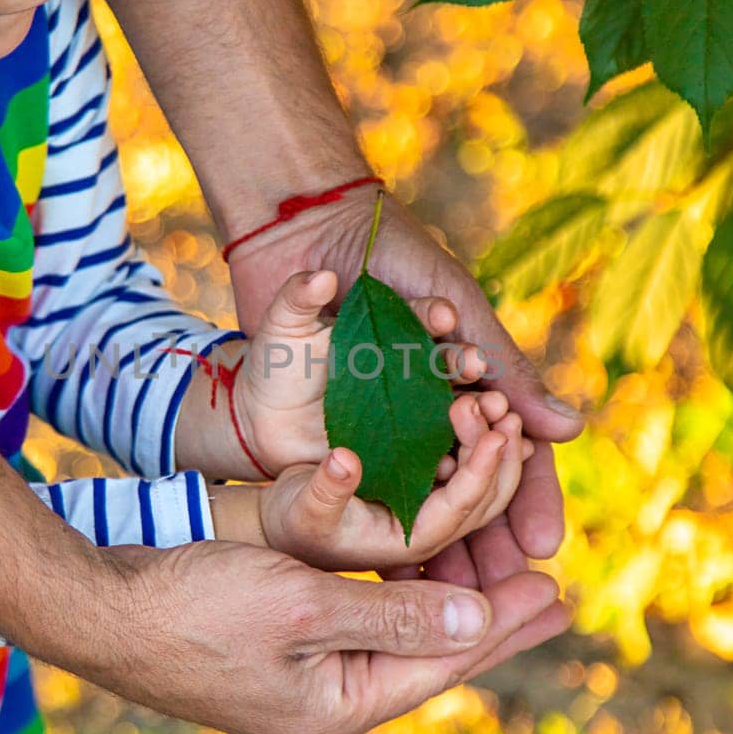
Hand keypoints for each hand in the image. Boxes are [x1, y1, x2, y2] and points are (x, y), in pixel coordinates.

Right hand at [92, 537, 570, 733]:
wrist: (99, 607)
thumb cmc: (193, 606)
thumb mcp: (301, 608)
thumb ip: (392, 613)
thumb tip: (478, 622)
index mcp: (336, 709)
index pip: (440, 662)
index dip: (502, 626)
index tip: (560, 595)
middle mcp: (324, 704)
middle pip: (425, 653)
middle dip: (489, 619)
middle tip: (554, 593)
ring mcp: (298, 680)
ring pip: (394, 634)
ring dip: (445, 601)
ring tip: (503, 576)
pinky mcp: (275, 649)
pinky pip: (358, 623)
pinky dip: (397, 595)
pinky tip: (422, 574)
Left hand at [227, 187, 586, 574]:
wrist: (308, 227)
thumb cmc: (392, 255)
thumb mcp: (457, 308)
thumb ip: (507, 367)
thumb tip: (569, 431)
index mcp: (464, 383)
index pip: (506, 455)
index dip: (525, 499)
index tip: (540, 544)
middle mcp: (425, 412)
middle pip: (463, 491)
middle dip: (483, 542)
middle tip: (497, 587)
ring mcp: (377, 425)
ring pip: (415, 499)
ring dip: (435, 544)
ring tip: (449, 586)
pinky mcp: (327, 427)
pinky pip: (359, 485)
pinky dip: (378, 520)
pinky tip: (391, 562)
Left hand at [231, 269, 483, 478]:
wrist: (252, 412)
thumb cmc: (276, 357)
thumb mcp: (282, 320)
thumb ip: (298, 296)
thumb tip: (319, 278)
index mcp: (388, 325)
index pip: (422, 315)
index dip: (433, 314)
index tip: (442, 314)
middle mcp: (405, 365)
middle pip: (442, 361)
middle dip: (459, 361)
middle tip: (473, 362)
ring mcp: (401, 406)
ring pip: (440, 403)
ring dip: (462, 407)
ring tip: (480, 409)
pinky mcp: (390, 444)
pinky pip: (419, 444)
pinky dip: (435, 450)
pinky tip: (448, 455)